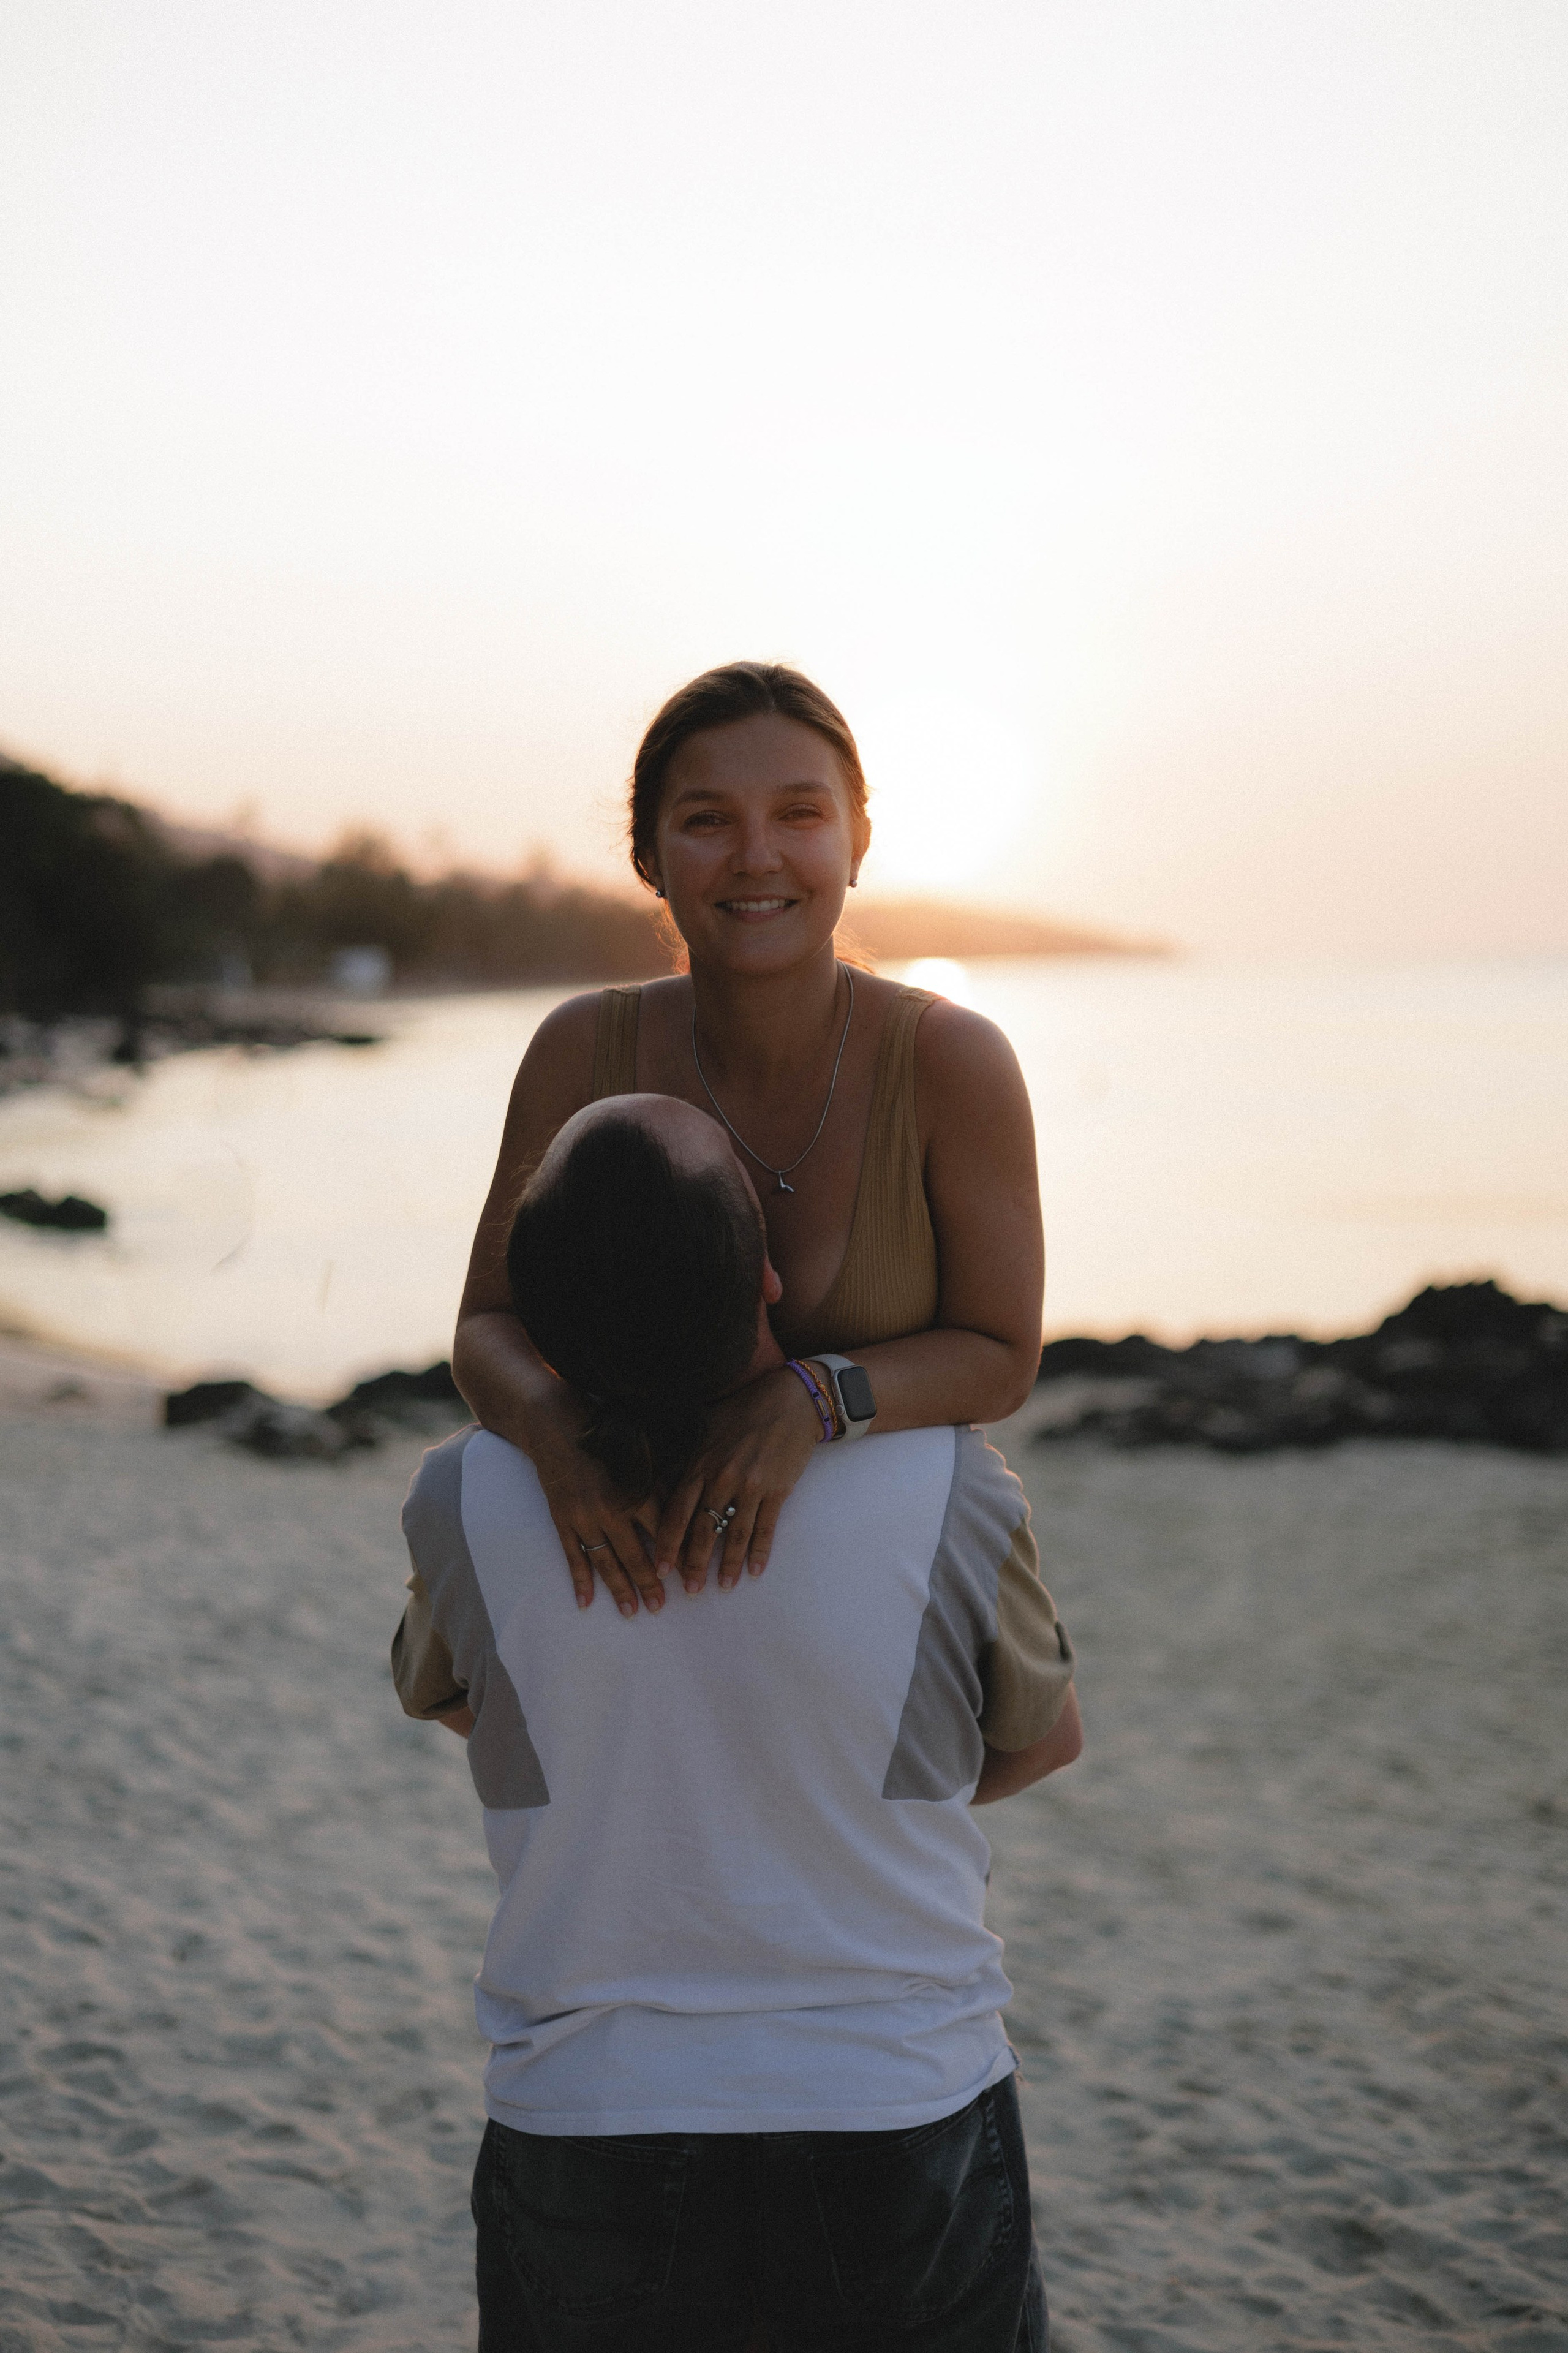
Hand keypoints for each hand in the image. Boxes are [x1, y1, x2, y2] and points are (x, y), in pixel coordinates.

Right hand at [528, 1382, 664, 1617]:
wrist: (555, 1423)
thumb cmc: (605, 1433)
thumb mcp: (641, 1451)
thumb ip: (662, 1483)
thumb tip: (684, 1511)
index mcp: (637, 1491)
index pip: (663, 1534)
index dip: (676, 1558)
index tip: (688, 1578)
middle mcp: (612, 1509)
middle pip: (636, 1556)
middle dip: (650, 1585)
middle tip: (660, 1608)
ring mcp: (584, 1517)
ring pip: (606, 1562)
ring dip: (620, 1589)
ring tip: (631, 1612)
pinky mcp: (563, 1519)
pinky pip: (573, 1556)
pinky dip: (580, 1581)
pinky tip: (586, 1603)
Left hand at [653, 1364, 824, 1594]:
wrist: (792, 1400)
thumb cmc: (745, 1410)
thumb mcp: (707, 1427)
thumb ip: (686, 1456)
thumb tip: (661, 1479)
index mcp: (701, 1463)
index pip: (677, 1512)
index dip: (668, 1544)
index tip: (660, 1569)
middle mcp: (722, 1478)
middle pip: (703, 1530)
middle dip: (694, 1564)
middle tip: (690, 1591)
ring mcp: (751, 1486)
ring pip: (734, 1535)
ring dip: (728, 1565)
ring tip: (723, 1587)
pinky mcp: (777, 1490)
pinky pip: (765, 1529)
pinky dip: (759, 1552)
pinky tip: (754, 1571)